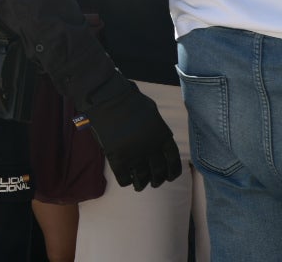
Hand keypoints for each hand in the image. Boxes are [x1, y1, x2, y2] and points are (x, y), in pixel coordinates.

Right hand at [82, 74, 181, 190]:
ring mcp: (134, 154)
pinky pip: (124, 178)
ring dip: (141, 184)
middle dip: (157, 180)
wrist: (107, 96)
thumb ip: (158, 129)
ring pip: (142, 178)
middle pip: (158, 172)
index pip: (173, 161)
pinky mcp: (117, 157)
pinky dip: (126, 182)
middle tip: (154, 182)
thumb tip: (160, 144)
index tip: (169, 177)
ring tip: (139, 185)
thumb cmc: (129, 100)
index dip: (172, 172)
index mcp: (162, 136)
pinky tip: (126, 180)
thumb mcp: (152, 112)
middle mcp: (151, 148)